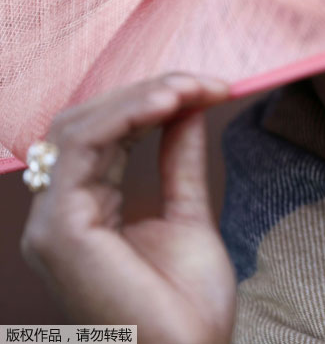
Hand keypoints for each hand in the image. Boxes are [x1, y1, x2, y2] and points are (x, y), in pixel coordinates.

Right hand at [20, 73, 235, 343]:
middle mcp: (57, 216)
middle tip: (206, 82)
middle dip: (148, 92)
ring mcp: (51, 224)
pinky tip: (169, 103)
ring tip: (192, 87)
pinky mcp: (59, 230)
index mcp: (83, 214)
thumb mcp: (188, 214)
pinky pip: (82, 148)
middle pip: (86, 124)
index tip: (209, 87)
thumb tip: (187, 108)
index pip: (102, 136)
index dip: (150, 101)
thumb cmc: (188, 305)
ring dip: (141, 96)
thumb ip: (180, 160)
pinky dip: (125, 116)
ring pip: (79, 128)